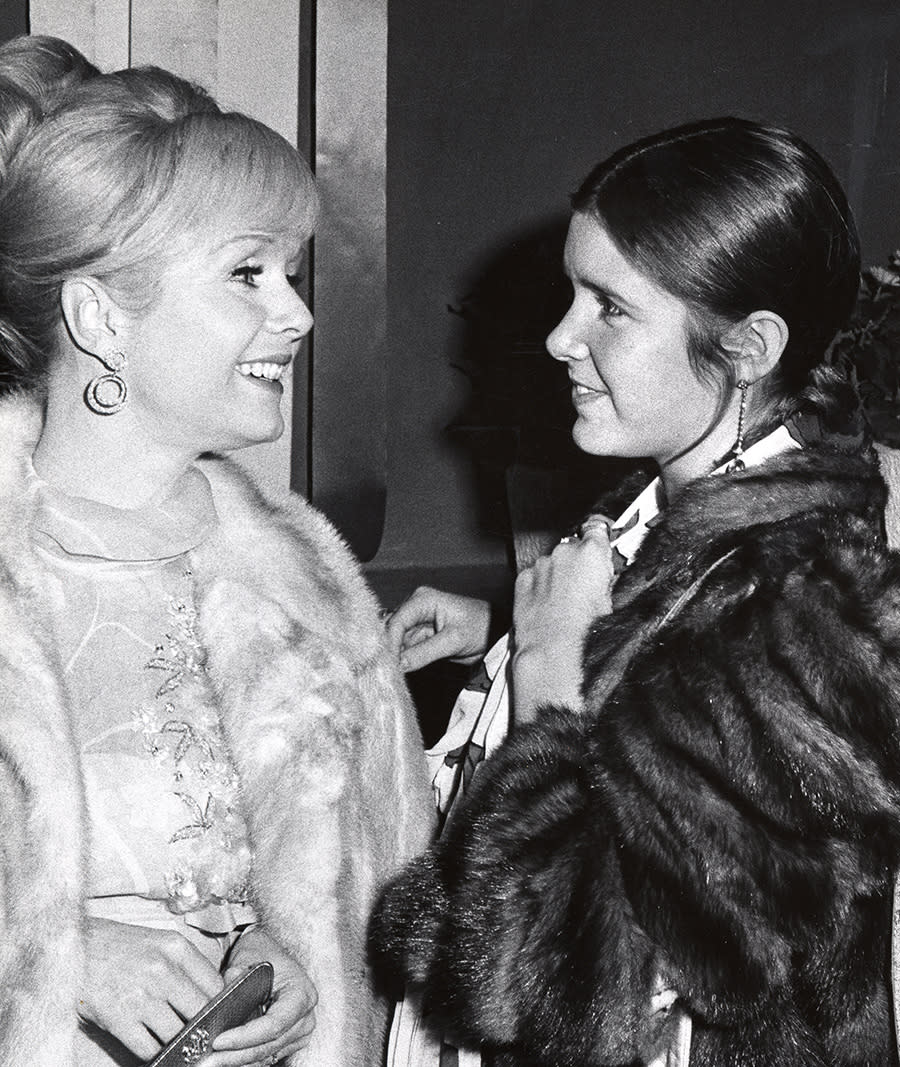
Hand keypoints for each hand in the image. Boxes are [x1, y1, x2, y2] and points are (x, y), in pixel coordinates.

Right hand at [79, 917, 224, 1060]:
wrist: (70, 946)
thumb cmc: (117, 946)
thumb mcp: (157, 943)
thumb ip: (184, 965)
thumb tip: (211, 995)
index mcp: (176, 948)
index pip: (215, 986)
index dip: (219, 1005)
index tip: (217, 1014)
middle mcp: (162, 970)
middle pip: (201, 1012)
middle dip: (202, 1026)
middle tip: (200, 1034)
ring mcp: (140, 996)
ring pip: (177, 1034)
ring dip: (177, 1042)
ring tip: (175, 1041)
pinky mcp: (118, 1019)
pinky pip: (149, 1048)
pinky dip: (154, 1053)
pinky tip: (152, 1045)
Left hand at [204, 926, 316, 1065]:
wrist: (270, 954)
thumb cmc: (262, 952)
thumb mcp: (248, 954)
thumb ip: (236, 974)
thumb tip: (222, 996)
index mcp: (301, 994)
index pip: (273, 1025)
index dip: (245, 1037)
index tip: (218, 1041)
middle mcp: (306, 1017)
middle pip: (269, 1045)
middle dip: (236, 1054)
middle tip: (208, 1058)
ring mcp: (300, 1032)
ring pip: (266, 1054)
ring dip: (238, 1059)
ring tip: (212, 1060)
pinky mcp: (290, 1041)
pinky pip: (266, 1055)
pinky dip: (245, 1057)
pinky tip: (225, 1056)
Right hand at [385, 587, 491, 671]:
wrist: (496, 633)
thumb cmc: (480, 627)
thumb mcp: (453, 640)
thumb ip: (424, 652)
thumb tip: (399, 664)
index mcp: (422, 599)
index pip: (396, 622)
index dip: (389, 644)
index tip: (387, 664)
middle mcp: (415, 607)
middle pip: (392, 630)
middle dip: (388, 650)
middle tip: (386, 671)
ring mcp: (417, 621)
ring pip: (396, 641)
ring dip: (393, 656)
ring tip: (390, 673)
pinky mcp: (421, 635)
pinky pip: (405, 647)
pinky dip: (402, 659)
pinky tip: (398, 670)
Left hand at [511, 523, 614, 723]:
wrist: (553, 655)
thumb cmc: (587, 634)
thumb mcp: (614, 604)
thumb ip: (610, 581)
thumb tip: (609, 577)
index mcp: (591, 554)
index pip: (597, 528)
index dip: (599, 539)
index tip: (601, 547)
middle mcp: (563, 553)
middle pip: (574, 549)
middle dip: (579, 564)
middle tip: (585, 591)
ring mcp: (541, 566)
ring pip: (553, 564)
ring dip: (558, 576)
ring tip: (565, 605)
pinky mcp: (522, 581)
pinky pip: (535, 577)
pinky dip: (540, 587)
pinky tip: (548, 608)